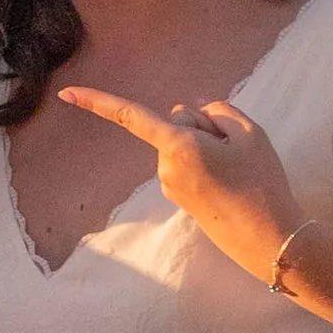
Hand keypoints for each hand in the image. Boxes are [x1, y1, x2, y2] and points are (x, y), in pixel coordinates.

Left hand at [60, 86, 302, 284]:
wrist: (267, 238)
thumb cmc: (261, 182)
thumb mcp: (250, 133)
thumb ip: (218, 110)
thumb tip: (193, 111)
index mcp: (176, 146)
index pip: (131, 116)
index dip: (97, 102)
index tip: (65, 94)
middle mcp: (164, 166)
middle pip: (178, 122)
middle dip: (203, 127)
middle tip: (236, 151)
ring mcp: (169, 184)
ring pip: (184, 144)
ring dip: (208, 147)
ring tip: (235, 171)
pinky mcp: (179, 196)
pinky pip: (189, 163)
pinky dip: (206, 163)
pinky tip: (230, 180)